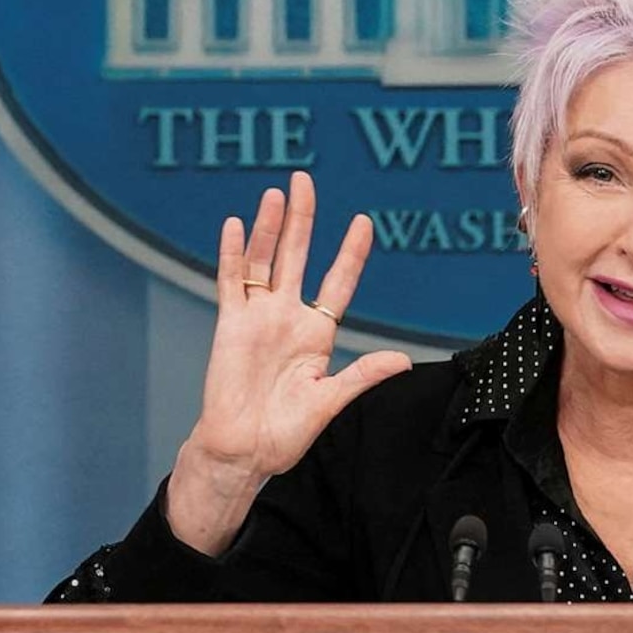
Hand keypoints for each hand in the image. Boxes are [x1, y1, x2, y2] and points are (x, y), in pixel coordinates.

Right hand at [166, 171, 410, 553]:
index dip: (349, 254)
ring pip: (264, 261)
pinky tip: (234, 226)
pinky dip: (232, 254)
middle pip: (297, 257)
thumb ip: (361, 375)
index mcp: (316, 334)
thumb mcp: (330, 401)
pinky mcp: (230, 325)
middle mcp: (287, 318)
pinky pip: (231, 282)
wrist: (242, 451)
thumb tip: (401, 360)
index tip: (363, 223)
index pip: (337, 283)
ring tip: (276, 194)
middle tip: (305, 181)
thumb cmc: (285, 434)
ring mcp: (257, 318)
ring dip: (269, 228)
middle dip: (303, 220)